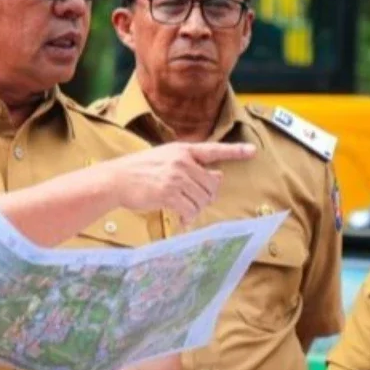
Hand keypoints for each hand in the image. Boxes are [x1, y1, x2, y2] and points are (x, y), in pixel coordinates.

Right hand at [104, 142, 256, 224]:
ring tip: (185, 211)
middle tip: (194, 203)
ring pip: (202, 198)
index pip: (213, 150)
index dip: (235, 151)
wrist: (116, 179)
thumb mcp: (167, 160)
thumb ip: (192, 167)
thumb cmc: (141, 171)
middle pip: (211, 183)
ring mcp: (175, 176)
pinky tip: (181, 219)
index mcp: (183, 150)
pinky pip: (190, 209)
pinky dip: (188, 217)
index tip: (253, 151)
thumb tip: (219, 177)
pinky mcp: (168, 193)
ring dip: (196, 209)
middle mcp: (182, 161)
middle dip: (207, 196)